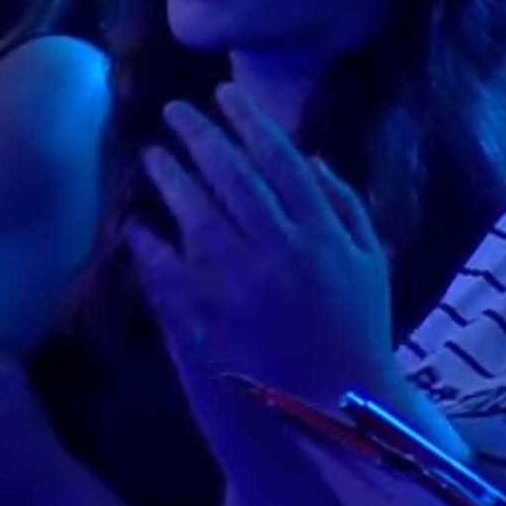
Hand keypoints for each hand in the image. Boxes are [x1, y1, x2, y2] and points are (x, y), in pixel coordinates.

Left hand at [125, 84, 396, 411]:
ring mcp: (238, 284)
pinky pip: (165, 268)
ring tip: (152, 154)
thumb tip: (310, 157)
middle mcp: (279, 250)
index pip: (280, 159)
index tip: (224, 94)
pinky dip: (147, 241)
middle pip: (231, 174)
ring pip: (195, 211)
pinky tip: (135, 224)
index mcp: (323, 234)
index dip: (249, 121)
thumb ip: (347, 206)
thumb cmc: (356, 334)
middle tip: (174, 111)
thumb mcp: (371, 265)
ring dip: (170, 175)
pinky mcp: (204, 318)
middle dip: (199, 134)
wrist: (336, 411)